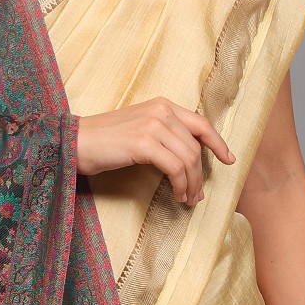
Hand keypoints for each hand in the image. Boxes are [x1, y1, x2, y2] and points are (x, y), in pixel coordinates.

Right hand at [75, 98, 234, 205]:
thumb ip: (163, 135)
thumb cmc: (104, 141)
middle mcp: (161, 111)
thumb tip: (188, 160)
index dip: (218, 142)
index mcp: (162, 105)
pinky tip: (176, 194)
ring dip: (191, 184)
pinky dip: (180, 184)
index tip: (229, 159)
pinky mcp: (143, 143)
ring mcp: (152, 125)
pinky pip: (175, 167)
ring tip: (187, 199)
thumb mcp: (139, 129)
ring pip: (188, 159)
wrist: (75, 142)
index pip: (200, 123)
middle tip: (197, 196)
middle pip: (195, 146)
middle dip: (201, 175)